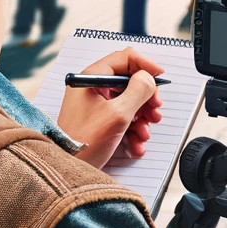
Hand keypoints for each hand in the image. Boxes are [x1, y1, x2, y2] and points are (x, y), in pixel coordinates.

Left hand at [56, 48, 163, 167]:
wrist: (67, 168)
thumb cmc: (83, 141)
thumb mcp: (118, 113)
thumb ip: (138, 90)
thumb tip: (148, 78)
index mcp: (92, 79)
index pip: (124, 59)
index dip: (145, 65)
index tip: (159, 76)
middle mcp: (92, 89)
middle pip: (129, 82)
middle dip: (146, 98)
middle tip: (155, 109)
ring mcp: (94, 105)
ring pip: (128, 102)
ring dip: (142, 118)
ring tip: (144, 132)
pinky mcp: (98, 122)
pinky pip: (122, 119)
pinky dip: (132, 130)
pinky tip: (136, 144)